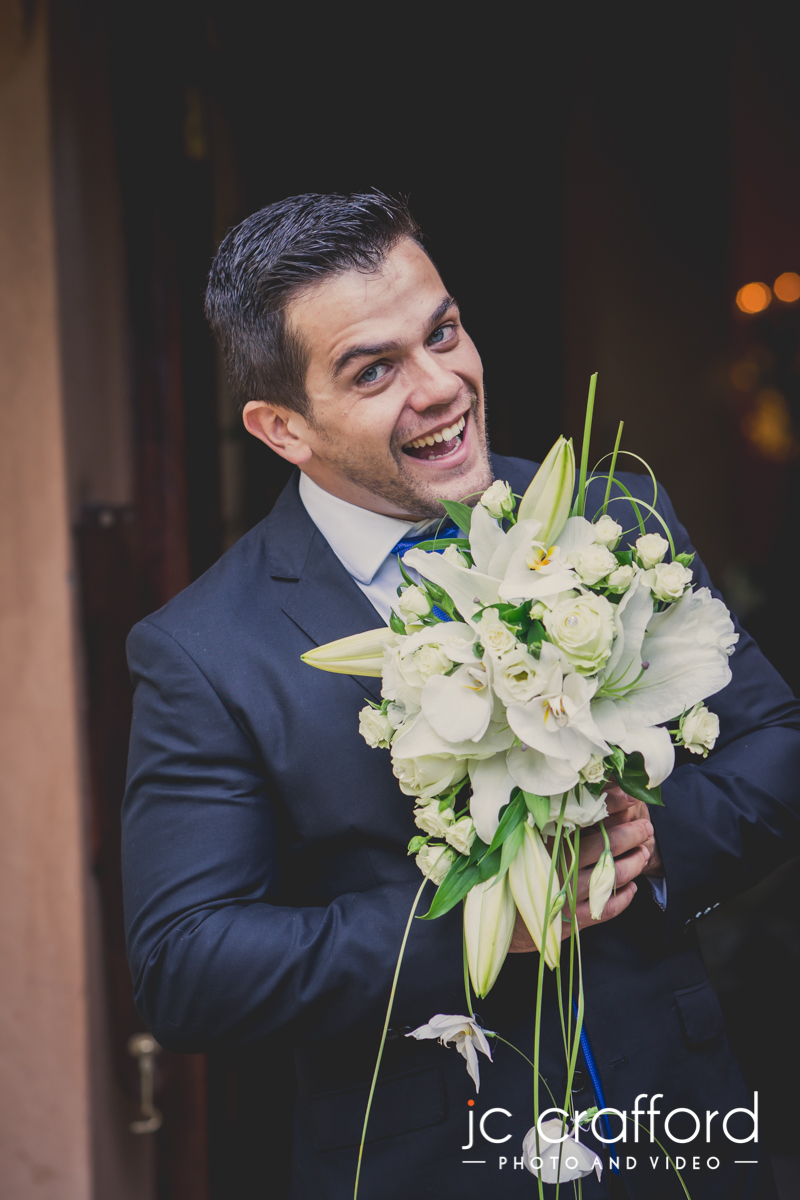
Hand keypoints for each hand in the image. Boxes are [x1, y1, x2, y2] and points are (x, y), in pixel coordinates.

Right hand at [507, 785, 659, 952]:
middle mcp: (556, 869)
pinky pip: (605, 909)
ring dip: (632, 865)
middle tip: (646, 826)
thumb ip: (549, 822)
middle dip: (630, 835)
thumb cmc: (510, 875)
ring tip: (644, 853)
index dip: (610, 808)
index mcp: (544, 845)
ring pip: (609, 878)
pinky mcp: (570, 921)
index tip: (628, 797)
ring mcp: (565, 896)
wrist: (497, 922)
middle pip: (603, 848)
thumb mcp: (523, 843)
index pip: (585, 821)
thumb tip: (579, 794)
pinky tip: (631, 888)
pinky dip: (622, 899)